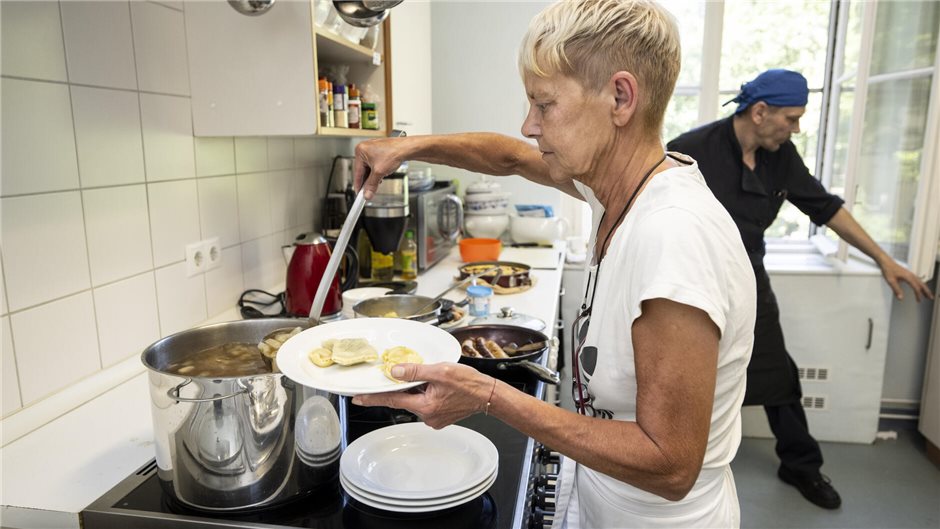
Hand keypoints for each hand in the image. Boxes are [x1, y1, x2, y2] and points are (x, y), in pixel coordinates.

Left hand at [352, 363, 494, 428]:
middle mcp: (427, 416)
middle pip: (404, 399)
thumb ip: (415, 371)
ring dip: (417, 389)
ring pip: (415, 400)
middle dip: (403, 387)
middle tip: (408, 374)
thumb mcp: (440, 371)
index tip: (358, 398)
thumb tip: (395, 372)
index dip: (374, 398)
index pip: (392, 400)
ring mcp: (433, 419)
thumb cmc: (469, 383)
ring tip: (435, 379)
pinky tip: (437, 386)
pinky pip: (425, 403)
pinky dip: (426, 394)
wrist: (489, 395)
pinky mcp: (439, 417)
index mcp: (425, 406)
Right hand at [353, 138, 408, 199]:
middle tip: (368, 191)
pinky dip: (377, 171)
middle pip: (363, 170)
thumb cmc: (394, 153)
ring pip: (369, 168)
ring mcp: (372, 149)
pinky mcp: (378, 151)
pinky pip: (374, 164)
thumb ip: (372, 185)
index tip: (359, 194)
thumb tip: (367, 193)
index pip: (357, 172)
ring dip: (373, 176)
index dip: (358, 185)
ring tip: (379, 180)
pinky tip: (382, 174)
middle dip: (367, 181)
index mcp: (360, 151)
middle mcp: (365, 148)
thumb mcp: (379, 172)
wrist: (407, 148)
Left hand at [880, 259, 933, 301]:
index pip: (916, 287)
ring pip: (921, 282)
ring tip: (927, 294)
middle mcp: (911, 275)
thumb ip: (896, 289)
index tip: (919, 300)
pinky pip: (918, 280)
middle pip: (922, 284)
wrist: (886, 262)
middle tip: (930, 298)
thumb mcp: (891, 281)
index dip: (918, 294)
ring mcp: (910, 274)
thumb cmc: (888, 270)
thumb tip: (900, 297)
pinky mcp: (909, 274)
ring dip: (925, 288)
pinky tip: (921, 287)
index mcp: (908, 277)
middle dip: (926, 291)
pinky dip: (921, 285)